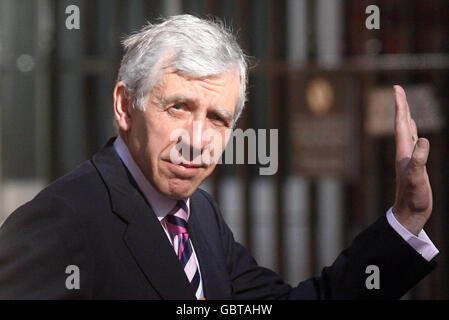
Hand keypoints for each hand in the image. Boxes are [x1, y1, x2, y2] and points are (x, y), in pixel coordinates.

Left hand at [392, 85, 431, 235]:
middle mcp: (404, 152)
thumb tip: (424, 140)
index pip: (401, 124)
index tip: (396, 89)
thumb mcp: (417, 179)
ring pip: (407, 132)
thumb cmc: (413, 198)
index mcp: (403, 152)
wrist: (409, 213)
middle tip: (398, 89)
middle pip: (402, 124)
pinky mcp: (415, 165)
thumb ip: (420, 160)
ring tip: (405, 105)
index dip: (401, 106)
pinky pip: (414, 143)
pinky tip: (415, 132)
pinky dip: (415, 133)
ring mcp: (409, 158)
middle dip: (402, 106)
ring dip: (407, 117)